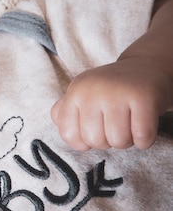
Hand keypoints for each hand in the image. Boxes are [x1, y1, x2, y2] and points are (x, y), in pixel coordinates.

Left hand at [51, 57, 171, 150]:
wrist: (147, 68)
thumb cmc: (111, 91)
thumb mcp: (81, 95)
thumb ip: (63, 113)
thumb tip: (62, 129)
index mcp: (75, 91)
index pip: (68, 134)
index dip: (83, 142)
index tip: (94, 130)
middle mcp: (92, 90)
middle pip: (94, 141)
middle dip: (107, 142)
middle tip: (115, 126)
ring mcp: (118, 93)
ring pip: (118, 141)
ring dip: (127, 141)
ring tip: (128, 125)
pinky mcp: (144, 98)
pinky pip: (142, 138)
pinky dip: (145, 140)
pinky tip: (143, 126)